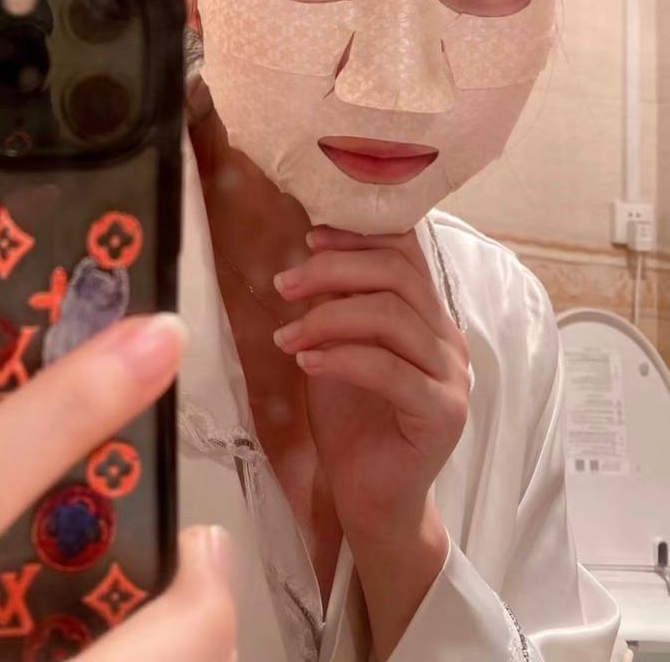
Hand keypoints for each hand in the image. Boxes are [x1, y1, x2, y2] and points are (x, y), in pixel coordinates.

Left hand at [272, 226, 469, 543]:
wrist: (371, 497)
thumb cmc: (352, 420)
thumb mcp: (339, 347)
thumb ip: (339, 304)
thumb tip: (313, 254)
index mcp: (428, 316)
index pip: (406, 252)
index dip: (357, 238)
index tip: (309, 240)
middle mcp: (448, 338)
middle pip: (396, 274)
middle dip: (332, 271)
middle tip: (284, 286)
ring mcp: (451, 376)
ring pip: (391, 315)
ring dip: (327, 317)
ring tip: (286, 336)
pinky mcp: (442, 413)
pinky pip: (389, 368)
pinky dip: (341, 358)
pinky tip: (307, 363)